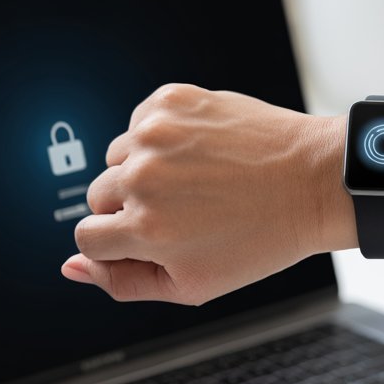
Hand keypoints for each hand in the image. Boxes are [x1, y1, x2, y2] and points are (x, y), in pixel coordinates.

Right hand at [62, 84, 349, 303]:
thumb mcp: (194, 283)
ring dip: (145, 170)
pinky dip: (162, 138)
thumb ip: (124, 282)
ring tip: (197, 181)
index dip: (118, 242)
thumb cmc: (260, 238)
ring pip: (117, 157)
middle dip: (132, 207)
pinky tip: (201, 153)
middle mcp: (144, 178)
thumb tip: (71, 266)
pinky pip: (140, 123)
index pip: (88, 236)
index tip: (152, 236)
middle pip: (99, 196)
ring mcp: (156, 133)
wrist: (313, 180)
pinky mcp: (171, 100)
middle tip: (185, 211)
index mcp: (146, 229)